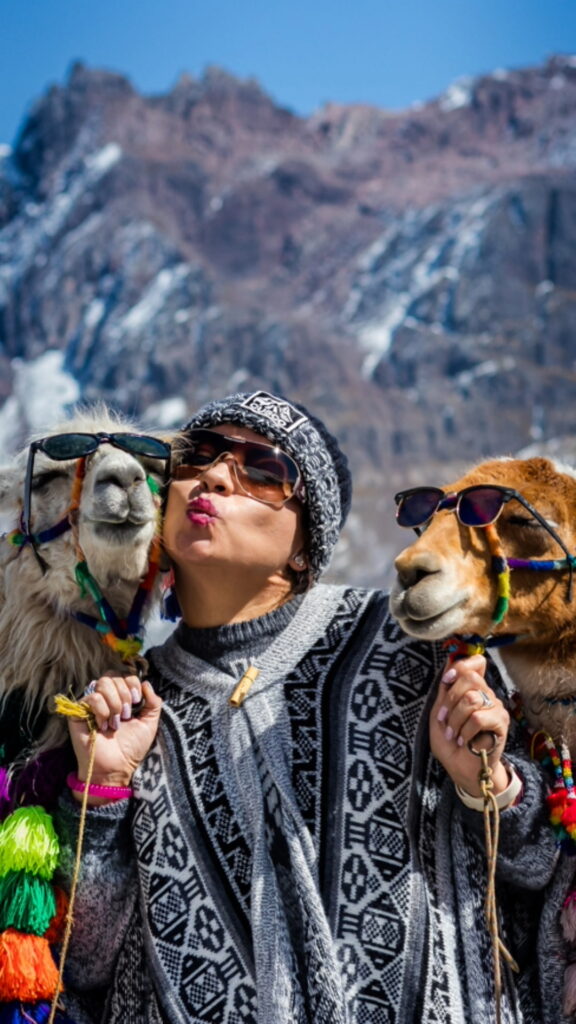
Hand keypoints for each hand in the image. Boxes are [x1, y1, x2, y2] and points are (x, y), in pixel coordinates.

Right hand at [67, 673, 162, 795]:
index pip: (124, 674)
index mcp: (120, 697)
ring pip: (102, 683)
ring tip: (115, 722)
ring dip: (114, 703)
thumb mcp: (149, 723)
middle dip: (124, 694)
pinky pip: (92, 697)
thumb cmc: (131, 748)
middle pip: (112, 675)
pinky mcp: (78, 712)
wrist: (116, 768)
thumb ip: (153, 702)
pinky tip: (102, 726)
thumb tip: (146, 682)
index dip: (132, 683)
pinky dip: (102, 711)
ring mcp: (90, 704)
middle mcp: (104, 697)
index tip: (137, 701)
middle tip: (127, 715)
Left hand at [429, 655, 509, 796]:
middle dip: (450, 699)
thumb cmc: (449, 740)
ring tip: (452, 733)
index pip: (477, 662)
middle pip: (471, 677)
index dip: (461, 666)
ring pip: (472, 699)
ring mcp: (496, 708)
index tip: (447, 680)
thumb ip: (445, 688)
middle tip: (444, 718)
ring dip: (455, 719)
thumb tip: (450, 659)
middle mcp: (487, 694)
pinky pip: (479, 717)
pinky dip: (465, 730)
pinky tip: (463, 741)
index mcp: (473, 689)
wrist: (461, 768)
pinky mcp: (501, 724)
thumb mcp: (440, 712)